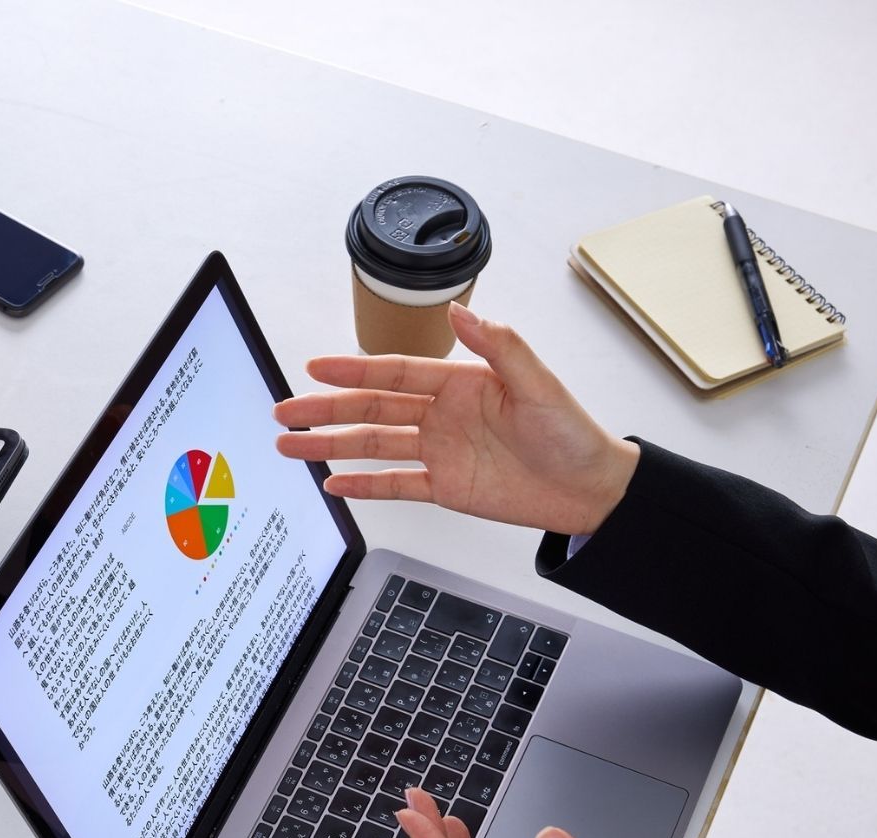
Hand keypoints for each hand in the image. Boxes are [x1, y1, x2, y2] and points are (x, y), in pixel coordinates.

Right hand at [273, 304, 638, 535]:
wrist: (591, 488)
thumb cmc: (573, 434)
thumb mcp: (539, 385)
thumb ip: (499, 345)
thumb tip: (461, 310)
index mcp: (460, 382)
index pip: (395, 373)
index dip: (353, 371)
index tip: (316, 367)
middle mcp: (442, 414)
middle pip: (372, 409)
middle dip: (326, 410)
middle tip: (285, 409)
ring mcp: (440, 450)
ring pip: (374, 446)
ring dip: (332, 445)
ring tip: (292, 445)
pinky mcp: (445, 487)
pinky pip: (396, 485)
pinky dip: (364, 485)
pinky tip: (334, 482)